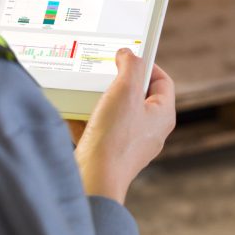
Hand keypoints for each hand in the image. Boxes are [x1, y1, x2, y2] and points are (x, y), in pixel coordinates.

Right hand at [74, 50, 175, 203]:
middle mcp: (150, 130)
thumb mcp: (125, 90)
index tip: (129, 55)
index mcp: (162, 115)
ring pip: (115, 111)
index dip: (147, 64)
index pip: (162, 81)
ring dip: (98, 100)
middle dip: (117, 82)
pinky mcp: (110, 152)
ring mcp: (130, 143)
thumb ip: (130, 65)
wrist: (94, 179)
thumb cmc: (115, 138)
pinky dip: (86, 119)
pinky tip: (72, 113)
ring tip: (86, 93)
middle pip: (137, 95)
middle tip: (105, 73)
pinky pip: (99, 128)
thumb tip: (129, 54)